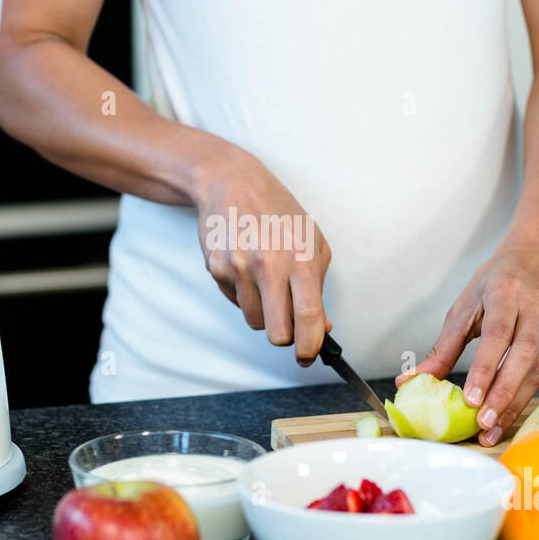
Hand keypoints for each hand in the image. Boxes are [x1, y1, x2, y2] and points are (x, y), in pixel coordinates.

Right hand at [191, 148, 332, 364]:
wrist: (231, 183)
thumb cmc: (278, 212)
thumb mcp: (312, 240)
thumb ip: (319, 286)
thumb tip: (322, 327)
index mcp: (300, 257)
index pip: (308, 315)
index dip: (310, 345)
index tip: (309, 356)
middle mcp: (269, 264)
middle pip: (277, 332)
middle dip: (285, 338)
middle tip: (288, 327)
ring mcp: (239, 267)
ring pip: (254, 321)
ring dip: (263, 312)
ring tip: (265, 282)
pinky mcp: (217, 269)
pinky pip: (235, 302)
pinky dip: (243, 295)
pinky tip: (246, 268)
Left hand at [397, 236, 538, 445]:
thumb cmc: (498, 281)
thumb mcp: (465, 305)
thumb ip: (443, 346)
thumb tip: (412, 380)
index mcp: (505, 293)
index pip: (496, 335)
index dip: (485, 369)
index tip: (471, 399)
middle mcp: (535, 307)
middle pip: (523, 356)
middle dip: (503, 394)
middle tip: (483, 423)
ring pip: (538, 369)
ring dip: (515, 403)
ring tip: (493, 429)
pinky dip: (526, 394)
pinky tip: (508, 413)